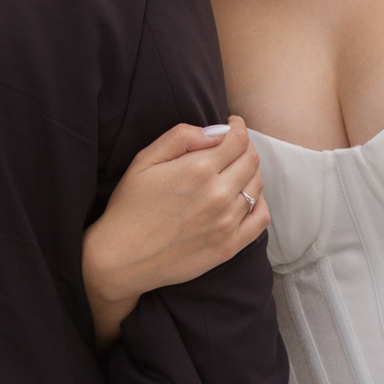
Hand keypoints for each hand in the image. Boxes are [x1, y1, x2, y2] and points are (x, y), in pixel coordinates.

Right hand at [83, 118, 270, 346]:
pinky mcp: (229, 246)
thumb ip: (181, 137)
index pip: (237, 139)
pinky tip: (244, 198)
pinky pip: (260, 217)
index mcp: (198, 169)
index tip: (232, 125)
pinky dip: (259, 202)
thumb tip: (216, 131)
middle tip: (231, 146)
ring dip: (249, 172)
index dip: (237, 127)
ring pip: (257, 185)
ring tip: (233, 171)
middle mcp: (219, 194)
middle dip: (244, 147)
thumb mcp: (145, 160)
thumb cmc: (130, 205)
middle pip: (251, 160)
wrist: (122, 257)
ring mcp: (227, 222)